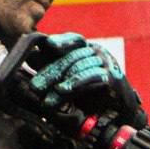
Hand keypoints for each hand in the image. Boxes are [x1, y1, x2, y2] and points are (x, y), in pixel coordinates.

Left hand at [28, 32, 146, 126]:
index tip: (48, 44)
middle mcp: (98, 52)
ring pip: (79, 66)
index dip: (61, 40)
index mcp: (88, 48)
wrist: (118, 109)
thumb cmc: (92, 91)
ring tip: (46, 97)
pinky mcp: (112, 76)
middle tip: (35, 86)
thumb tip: (31, 57)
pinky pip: (91, 77)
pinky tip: (63, 90)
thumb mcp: (70, 77)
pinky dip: (76, 83)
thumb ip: (53, 67)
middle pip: (71, 57)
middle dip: (51, 71)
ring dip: (60, 81)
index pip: (74, 39)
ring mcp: (106, 62)